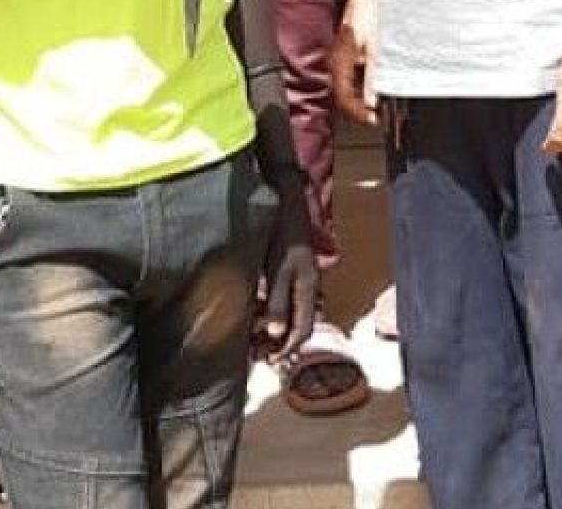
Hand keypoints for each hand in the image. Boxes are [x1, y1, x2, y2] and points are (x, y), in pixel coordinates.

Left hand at [255, 175, 318, 357]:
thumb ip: (277, 300)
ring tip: (254, 339)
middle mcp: (307, 287)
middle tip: (257, 355)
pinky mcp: (290, 270)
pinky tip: (256, 313)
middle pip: (298, 326)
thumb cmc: (282, 233)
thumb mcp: (278, 268)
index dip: (287, 349)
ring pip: (291, 314)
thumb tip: (276, 333)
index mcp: (307, 288)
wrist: (286, 199)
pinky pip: (284, 301)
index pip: (303, 330)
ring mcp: (300, 279)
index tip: (268, 362)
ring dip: (275, 331)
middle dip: (279, 344)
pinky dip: (271, 314)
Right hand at [330, 0, 379, 126]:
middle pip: (345, 94)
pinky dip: (366, 83)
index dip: (358, 113)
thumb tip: (371, 101)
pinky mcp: (350, 51)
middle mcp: (337, 62)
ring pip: (350, 85)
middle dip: (362, 108)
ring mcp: (342, 57)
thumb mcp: (375, 52)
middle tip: (379, 116)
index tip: (374, 120)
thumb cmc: (368, 15)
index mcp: (338, 63)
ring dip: (364, 96)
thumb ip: (372, 79)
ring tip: (381, 104)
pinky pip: (354, 74)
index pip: (344, 98)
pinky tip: (378, 85)